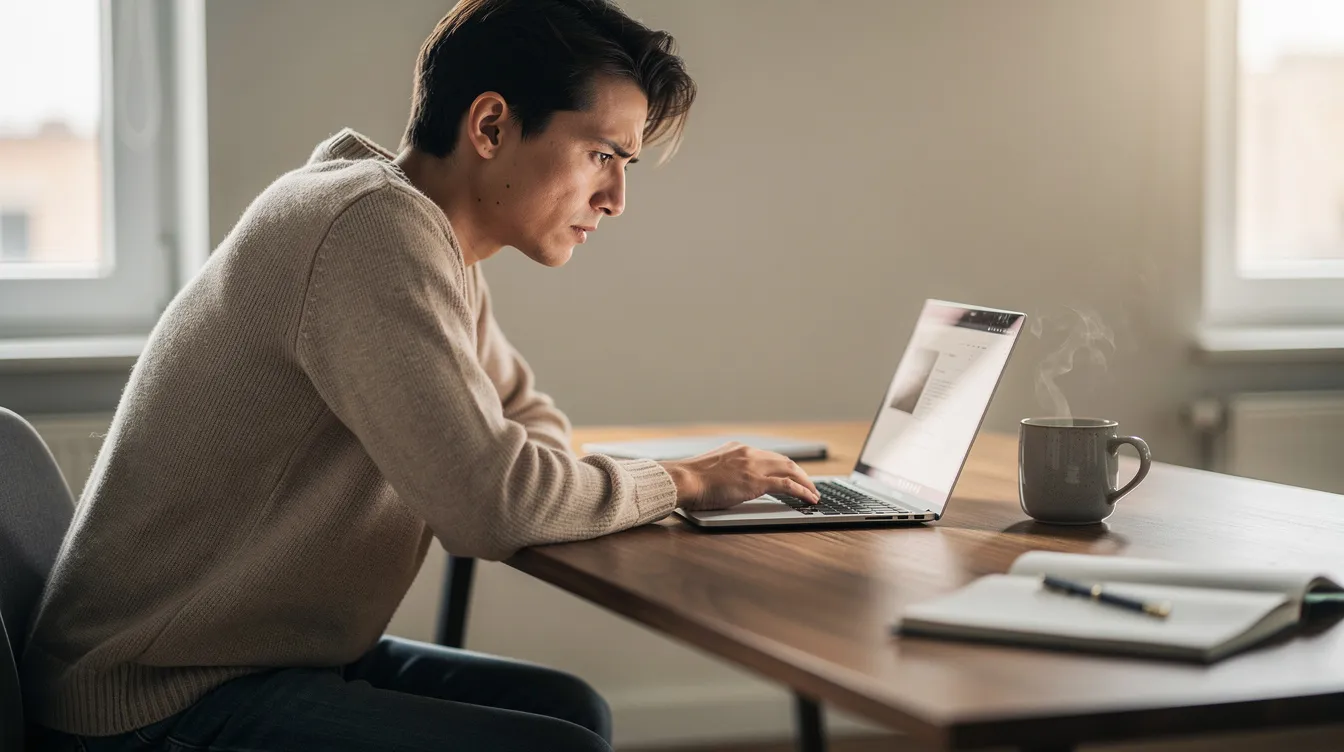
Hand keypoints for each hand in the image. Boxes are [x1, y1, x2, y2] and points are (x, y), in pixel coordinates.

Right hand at [660, 442, 820, 511]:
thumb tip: (730, 482)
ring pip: (791, 470)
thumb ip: (725, 471)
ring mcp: (753, 466)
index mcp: (738, 448)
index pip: (768, 456)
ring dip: (805, 482)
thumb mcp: (711, 469)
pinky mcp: (756, 481)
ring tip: (813, 494)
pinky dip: (802, 491)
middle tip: (809, 485)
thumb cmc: (690, 480)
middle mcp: (749, 452)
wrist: (684, 480)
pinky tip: (809, 498)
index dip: (782, 466)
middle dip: (800, 473)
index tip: (790, 475)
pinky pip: (787, 485)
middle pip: (784, 461)